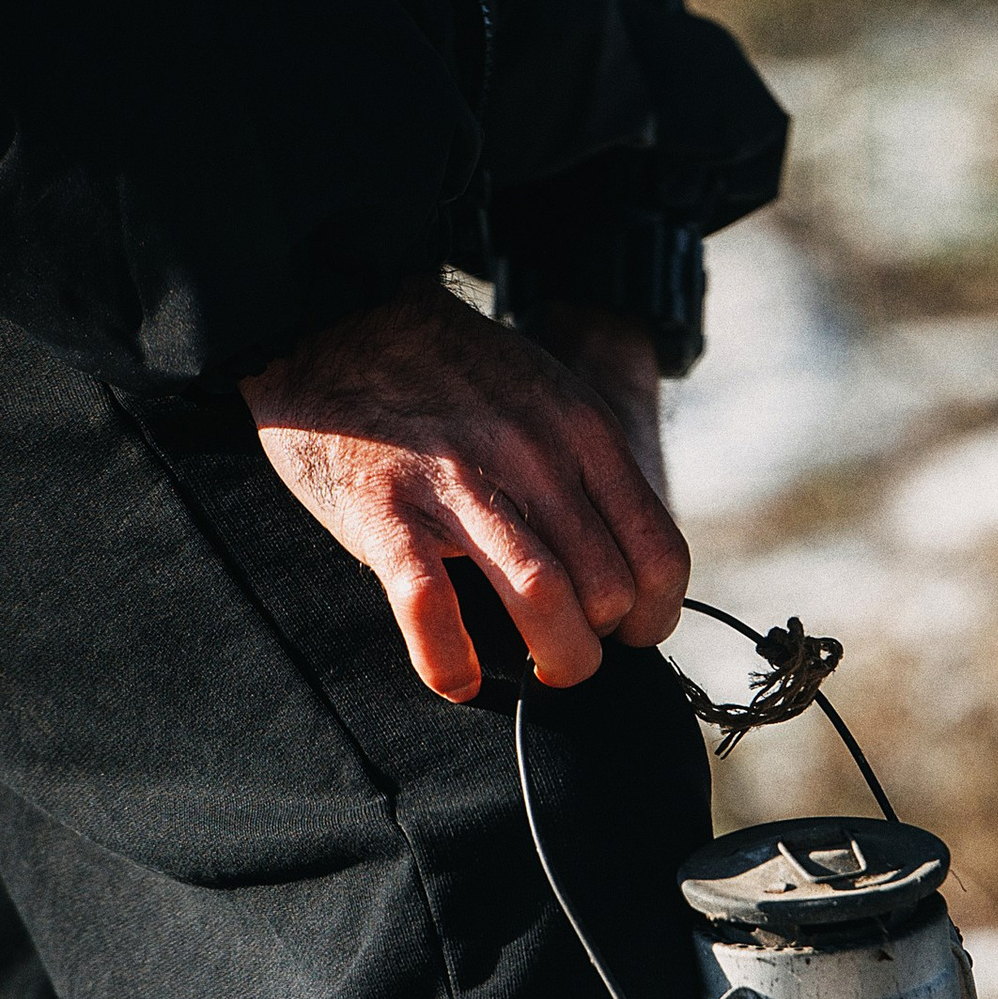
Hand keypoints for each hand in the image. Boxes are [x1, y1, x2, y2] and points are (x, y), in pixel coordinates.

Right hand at [243, 280, 688, 702]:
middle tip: (571, 651)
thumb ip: (584, 468)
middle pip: (608, 589)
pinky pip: (430, 608)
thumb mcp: (543, 396)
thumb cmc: (448, 376)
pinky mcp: (385, 510)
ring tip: (537, 674)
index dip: (656, 612)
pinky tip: (458, 679)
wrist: (339, 318)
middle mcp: (533, 456)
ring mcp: (457, 484)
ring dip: (554, 659)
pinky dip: (450, 661)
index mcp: (582, 430)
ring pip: (543, 602)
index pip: (658, 552)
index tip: (631, 630)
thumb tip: (621, 562)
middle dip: (599, 642)